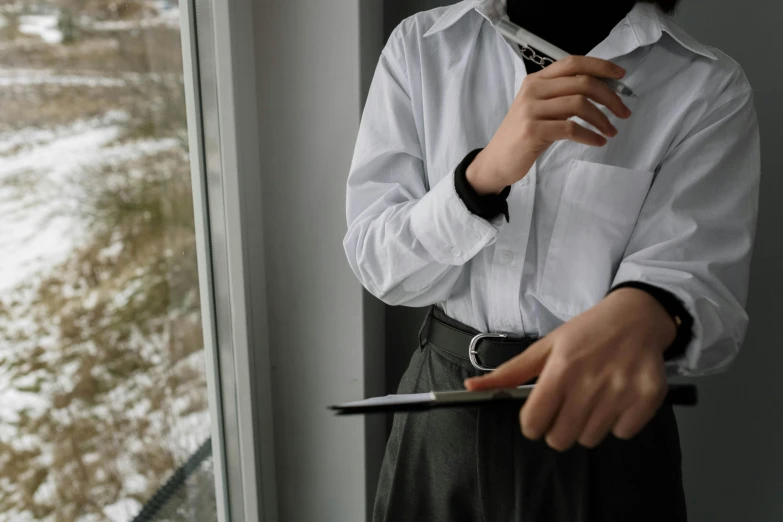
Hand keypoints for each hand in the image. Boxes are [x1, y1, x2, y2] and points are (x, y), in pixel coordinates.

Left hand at [464, 288, 676, 450]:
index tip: (540, 414)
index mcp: (561, 369)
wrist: (637, 316)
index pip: (533, 423)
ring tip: (594, 397)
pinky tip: (616, 398)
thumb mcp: (545, 346)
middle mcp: (590, 383)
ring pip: (590, 439)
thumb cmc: (587, 331)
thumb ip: (510, 373)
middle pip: (560, 439)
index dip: (532, 424)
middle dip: (558, 428)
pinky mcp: (647, 398)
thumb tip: (471, 386)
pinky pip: (622, 433)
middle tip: (568, 406)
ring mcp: (621, 392)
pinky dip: (618, 422)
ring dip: (588, 424)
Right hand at [466, 56, 632, 194]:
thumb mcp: (540, 109)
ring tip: (611, 131)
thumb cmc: (523, 135)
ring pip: (579, 104)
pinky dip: (590, 135)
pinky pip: (571, 129)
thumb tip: (601, 91)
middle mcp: (533, 90)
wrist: (497, 161)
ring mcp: (531, 110)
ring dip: (603, 119)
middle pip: (582, 83)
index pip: (573, 63)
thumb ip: (562, 96)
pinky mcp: (533, 131)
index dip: (601, 66)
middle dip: (610, 97)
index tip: (621, 75)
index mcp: (536, 80)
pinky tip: (598, 141)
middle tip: (624, 112)